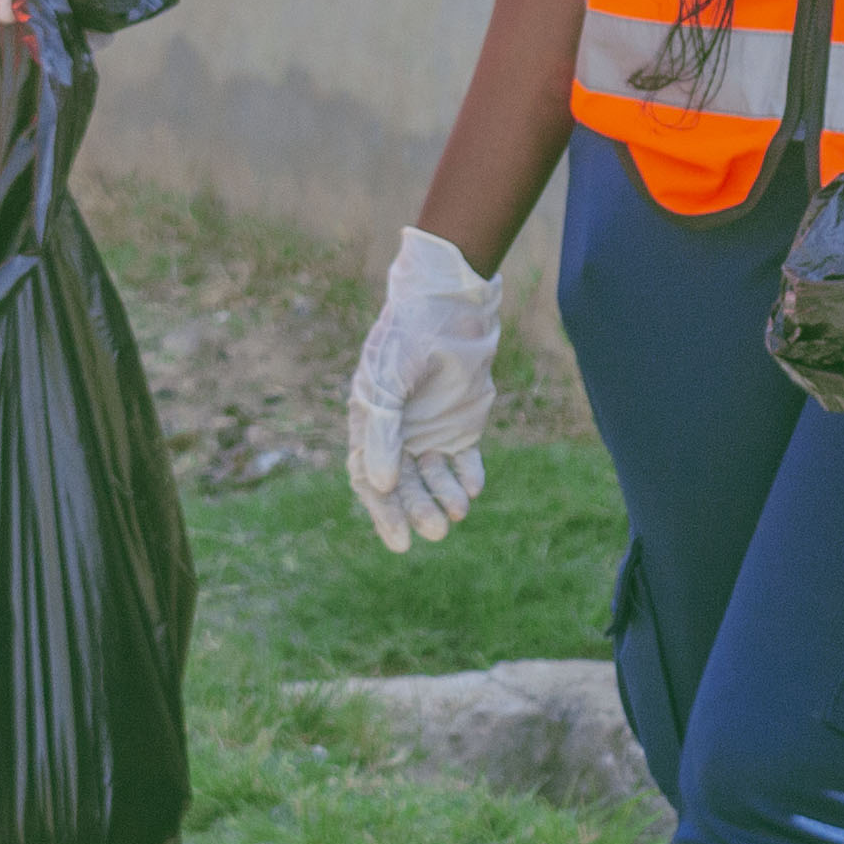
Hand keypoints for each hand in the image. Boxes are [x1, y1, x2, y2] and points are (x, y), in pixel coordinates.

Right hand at [341, 228, 501, 551]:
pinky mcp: (463, 424)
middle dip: (418, 510)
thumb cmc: (408, 336)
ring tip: (457, 511)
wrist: (451, 302)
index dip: (384, 513)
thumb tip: (379, 485)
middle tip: (436, 531)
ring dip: (444, 497)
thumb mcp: (388, 382)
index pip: (371, 480)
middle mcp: (399, 434)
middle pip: (405, 486)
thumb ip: (384, 433)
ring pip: (434, 478)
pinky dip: (467, 477)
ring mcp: (431, 429)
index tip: (401, 540)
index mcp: (371, 424)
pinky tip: (472, 488)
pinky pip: (463, 461)